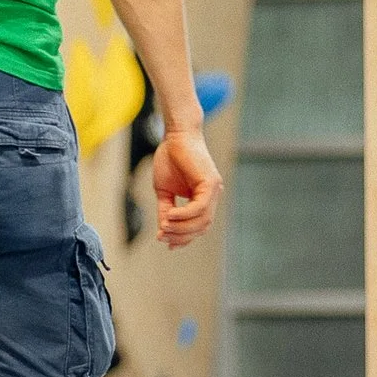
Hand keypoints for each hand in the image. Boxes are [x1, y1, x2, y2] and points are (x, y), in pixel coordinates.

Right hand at [151, 130, 222, 248]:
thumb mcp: (164, 191)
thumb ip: (166, 211)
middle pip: (201, 227)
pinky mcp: (211, 182)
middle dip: (181, 235)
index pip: (198, 226)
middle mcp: (212, 196)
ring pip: (202, 220)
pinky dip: (185, 215)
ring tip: (164, 226)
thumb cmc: (170, 159)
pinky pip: (200, 207)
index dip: (183, 237)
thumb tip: (163, 232)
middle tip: (162, 236)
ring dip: (182, 227)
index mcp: (203, 198)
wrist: (175, 135)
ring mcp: (214, 189)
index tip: (166, 242)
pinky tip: (171, 216)